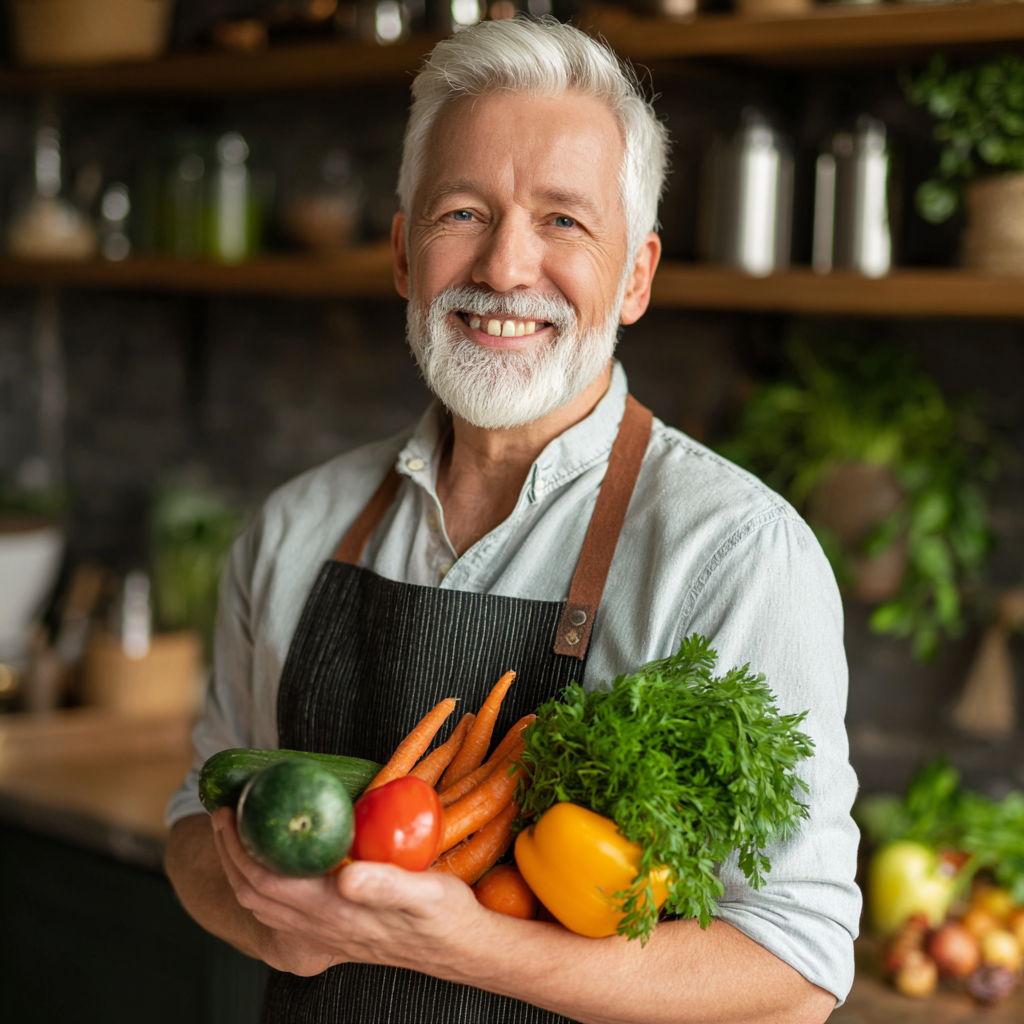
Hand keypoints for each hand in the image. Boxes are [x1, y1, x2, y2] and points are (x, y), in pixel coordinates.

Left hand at [211, 808, 489, 980]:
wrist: (460, 949)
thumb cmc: (446, 916)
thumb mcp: (425, 894)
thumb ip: (385, 886)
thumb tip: (345, 876)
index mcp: (336, 911)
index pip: (268, 879)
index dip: (240, 846)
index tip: (231, 809)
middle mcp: (321, 927)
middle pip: (255, 892)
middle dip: (231, 852)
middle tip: (226, 811)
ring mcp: (324, 934)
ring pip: (263, 906)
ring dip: (243, 868)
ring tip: (242, 831)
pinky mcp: (333, 933)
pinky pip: (281, 912)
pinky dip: (263, 884)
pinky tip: (277, 863)